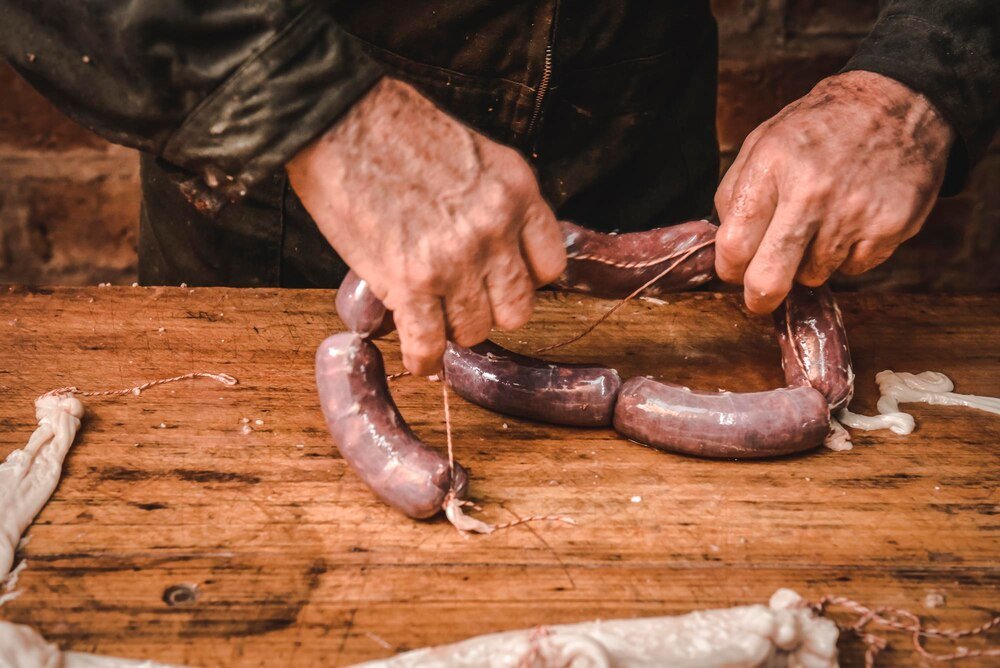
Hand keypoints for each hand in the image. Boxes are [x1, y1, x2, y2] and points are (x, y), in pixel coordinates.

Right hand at [287, 78, 565, 374]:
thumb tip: (494, 253)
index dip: (522, 280)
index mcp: (517, 191)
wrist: (336, 117)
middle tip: (462, 302)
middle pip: (517, 308)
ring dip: (451, 330)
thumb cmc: (394, 129)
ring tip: (429, 318)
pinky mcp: (410, 281)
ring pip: (474, 330)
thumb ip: (493, 205)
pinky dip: (423, 358)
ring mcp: (455, 259)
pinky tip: (417, 358)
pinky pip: (429, 343)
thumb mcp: (473, 155)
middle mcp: (496, 229)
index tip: (500, 280)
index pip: (550, 266)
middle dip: (489, 310)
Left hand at [714, 70, 953, 313]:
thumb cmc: (819, 128)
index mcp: (772, 166)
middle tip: (761, 295)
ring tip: (821, 223)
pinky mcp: (891, 226)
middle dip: (759, 296)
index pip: (734, 245)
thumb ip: (735, 194)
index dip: (729, 269)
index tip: (733, 271)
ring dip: (809, 262)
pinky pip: (853, 269)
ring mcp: (854, 212)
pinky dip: (848, 255)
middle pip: (769, 278)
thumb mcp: (763, 142)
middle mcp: (812, 191)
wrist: (897, 102)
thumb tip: (722, 250)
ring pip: (812, 276)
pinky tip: (853, 221)